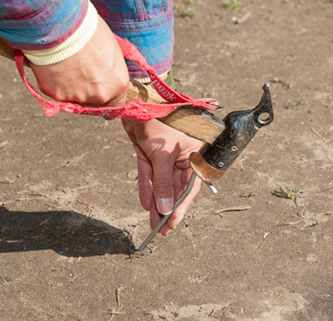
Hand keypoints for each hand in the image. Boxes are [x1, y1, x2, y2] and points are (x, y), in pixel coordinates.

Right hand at [29, 18, 128, 106]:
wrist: (61, 26)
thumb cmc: (88, 30)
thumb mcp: (110, 48)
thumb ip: (110, 68)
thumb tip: (105, 71)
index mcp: (118, 83)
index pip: (117, 104)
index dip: (107, 96)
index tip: (100, 90)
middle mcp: (99, 95)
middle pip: (94, 102)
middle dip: (87, 90)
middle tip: (79, 71)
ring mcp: (77, 97)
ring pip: (74, 97)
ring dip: (70, 86)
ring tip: (66, 64)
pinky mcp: (57, 94)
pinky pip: (57, 91)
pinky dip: (55, 82)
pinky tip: (54, 65)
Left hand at [122, 118, 204, 234]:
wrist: (137, 102)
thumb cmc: (160, 123)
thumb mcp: (163, 157)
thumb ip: (163, 183)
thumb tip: (164, 209)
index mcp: (194, 155)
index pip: (189, 188)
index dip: (180, 208)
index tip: (171, 224)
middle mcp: (181, 157)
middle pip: (174, 188)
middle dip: (166, 209)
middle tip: (160, 229)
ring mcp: (163, 155)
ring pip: (160, 183)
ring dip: (156, 202)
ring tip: (151, 222)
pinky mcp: (148, 152)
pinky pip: (148, 174)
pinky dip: (146, 187)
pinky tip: (145, 204)